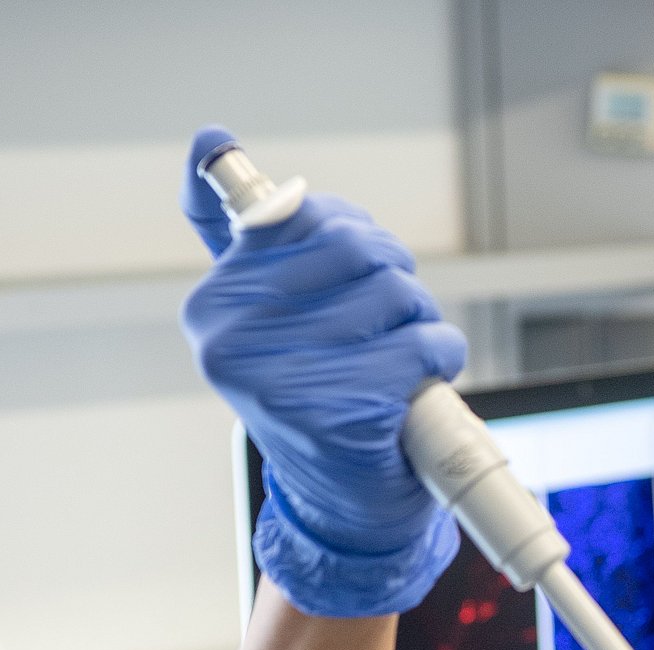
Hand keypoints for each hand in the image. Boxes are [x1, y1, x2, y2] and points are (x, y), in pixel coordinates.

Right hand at [180, 125, 463, 616]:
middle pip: (356, 248)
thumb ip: (246, 236)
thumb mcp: (268, 314)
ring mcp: (285, 378)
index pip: (299, 215)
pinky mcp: (343, 411)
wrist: (343, 505)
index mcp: (213, 305)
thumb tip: (210, 140)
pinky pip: (423, 345)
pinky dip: (443, 355)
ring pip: (397, 294)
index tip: (357, 267)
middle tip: (393, 315)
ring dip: (422, 320)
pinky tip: (425, 380)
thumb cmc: (316, 395)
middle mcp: (234, 340)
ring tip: (403, 356)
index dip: (351, 234)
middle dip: (393, 274)